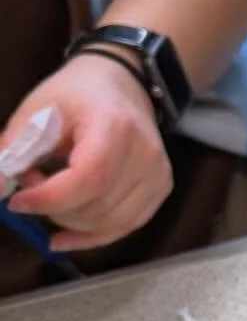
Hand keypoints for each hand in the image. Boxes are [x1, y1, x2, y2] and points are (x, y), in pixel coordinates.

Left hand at [5, 53, 171, 249]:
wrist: (119, 83)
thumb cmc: (75, 95)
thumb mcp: (37, 110)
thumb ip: (13, 150)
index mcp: (115, 127)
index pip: (89, 178)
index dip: (50, 198)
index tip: (17, 201)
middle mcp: (146, 154)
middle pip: (97, 207)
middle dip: (54, 207)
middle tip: (32, 183)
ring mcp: (158, 175)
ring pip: (108, 223)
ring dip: (69, 220)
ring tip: (51, 193)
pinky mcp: (160, 190)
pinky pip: (123, 228)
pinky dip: (90, 237)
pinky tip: (63, 236)